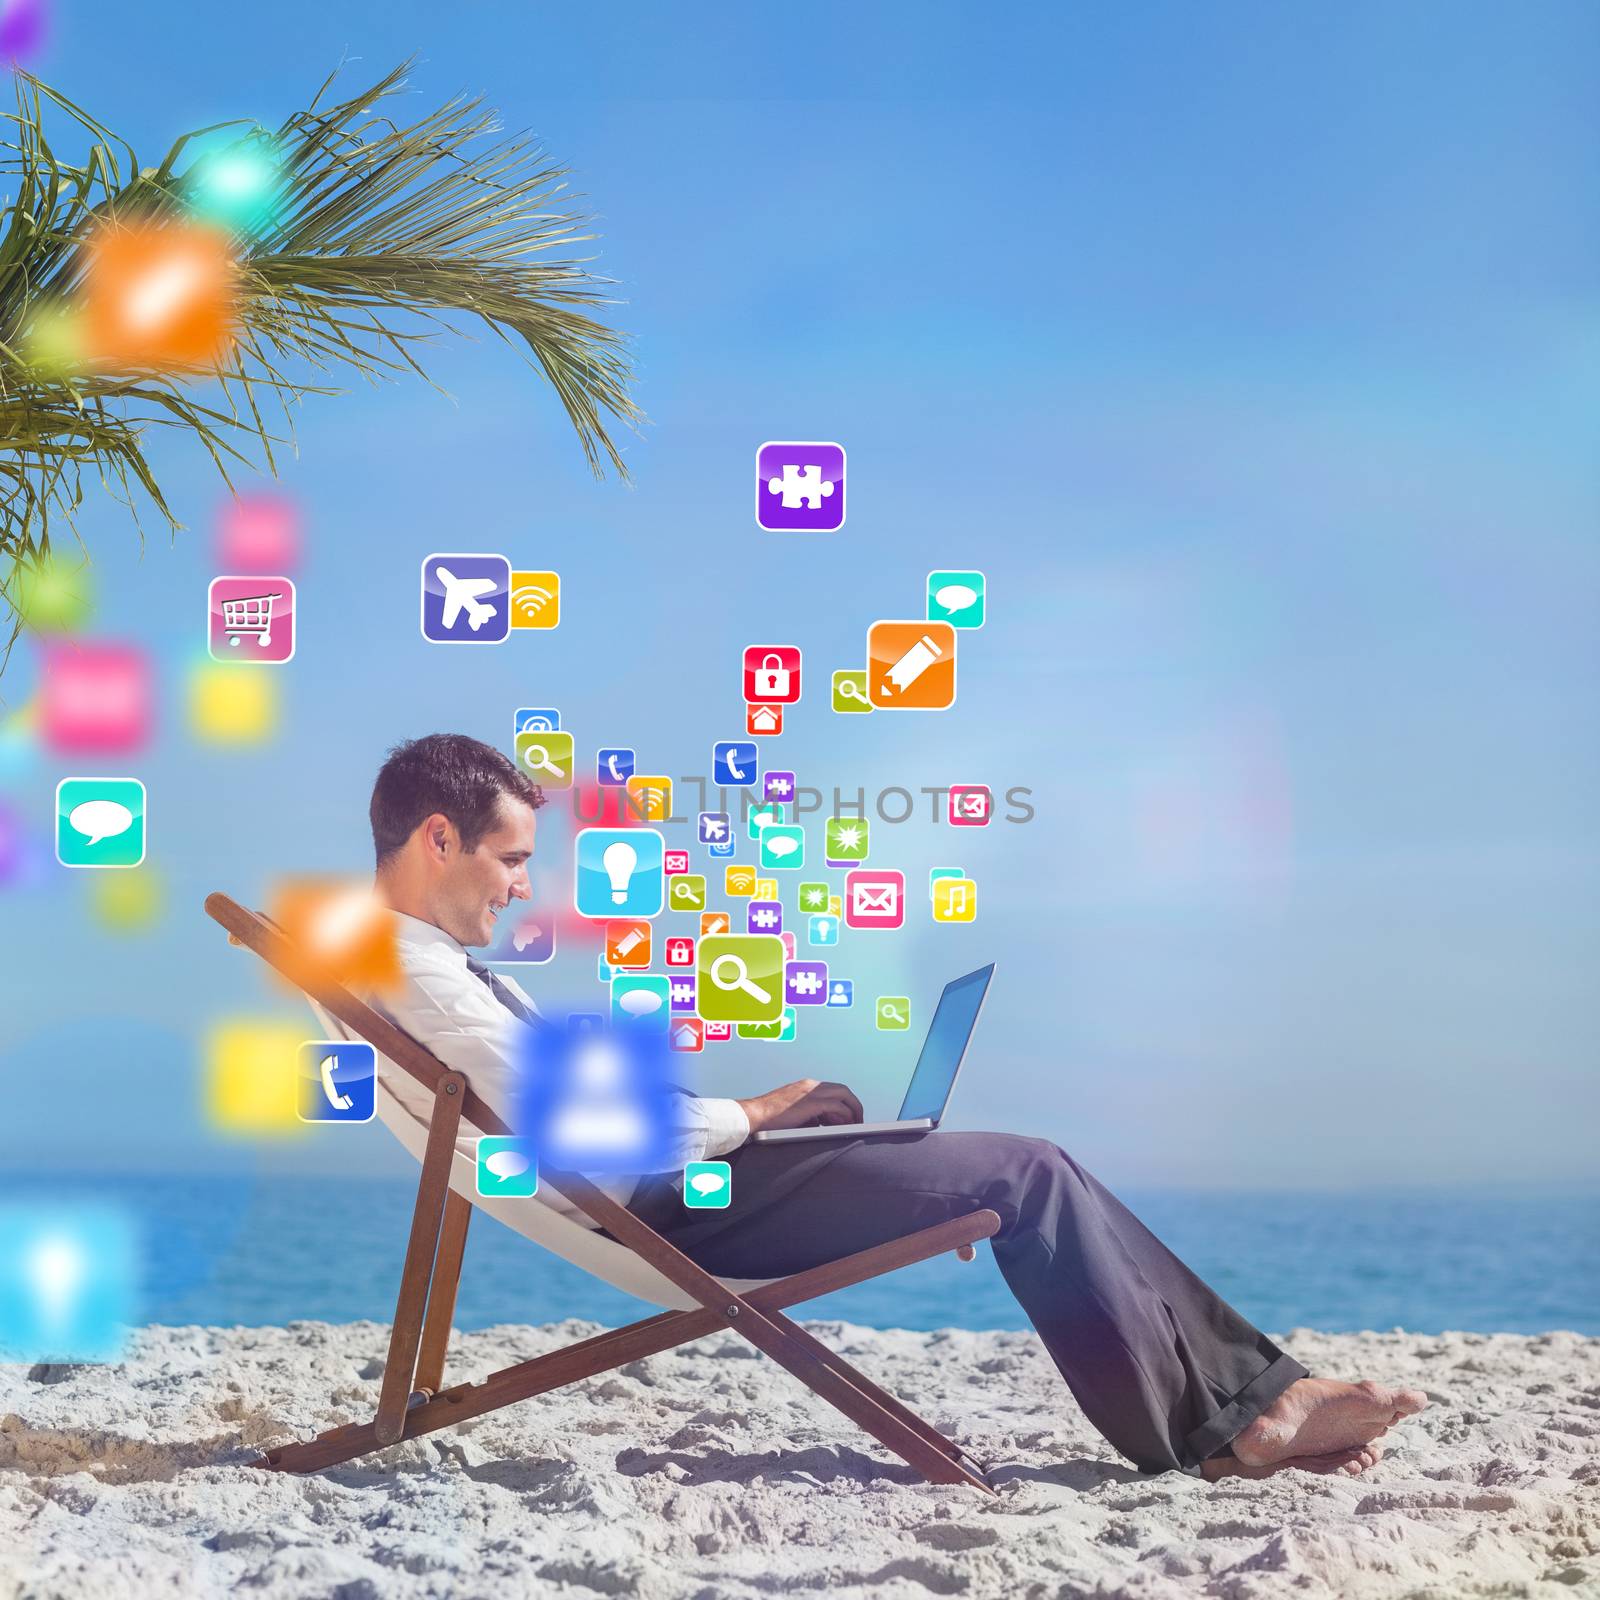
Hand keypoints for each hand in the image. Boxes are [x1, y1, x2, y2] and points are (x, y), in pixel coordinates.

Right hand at [736, 1078, 863, 1134]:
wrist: (753, 1116)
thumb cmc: (770, 1120)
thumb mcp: (794, 1114)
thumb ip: (810, 1116)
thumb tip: (825, 1126)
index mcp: (806, 1086)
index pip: (833, 1090)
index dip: (845, 1103)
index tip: (849, 1118)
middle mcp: (810, 1085)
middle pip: (843, 1090)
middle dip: (854, 1106)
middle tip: (858, 1122)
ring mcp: (810, 1092)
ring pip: (843, 1095)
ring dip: (853, 1110)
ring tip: (856, 1125)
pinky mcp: (810, 1103)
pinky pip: (836, 1106)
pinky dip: (845, 1115)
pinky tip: (846, 1126)